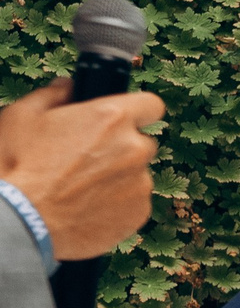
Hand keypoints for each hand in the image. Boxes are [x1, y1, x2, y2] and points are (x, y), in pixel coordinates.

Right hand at [0, 78, 163, 258]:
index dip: (137, 109)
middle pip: (142, 142)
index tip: (126, 118)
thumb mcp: (23, 116)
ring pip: (138, 173)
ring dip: (119, 176)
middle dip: (122, 146)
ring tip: (82, 186)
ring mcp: (141, 183)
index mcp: (112, 118)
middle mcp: (135, 149)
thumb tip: (68, 87)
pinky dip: (119, 202)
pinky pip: (135, 201)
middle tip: (89, 157)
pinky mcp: (140, 212)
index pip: (151, 104)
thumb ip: (53, 95)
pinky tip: (88, 204)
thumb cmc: (20, 167)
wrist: (24, 220)